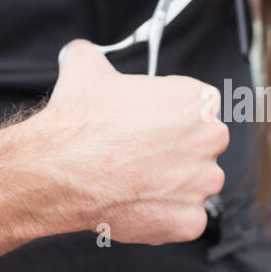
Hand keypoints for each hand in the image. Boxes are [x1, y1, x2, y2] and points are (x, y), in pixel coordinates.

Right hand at [36, 40, 228, 244]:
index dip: (172, 119)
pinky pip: (187, 220)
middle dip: (178, 153)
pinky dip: (166, 218)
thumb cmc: (79, 123)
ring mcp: (203, 182)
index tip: (151, 127)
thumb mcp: (86, 69)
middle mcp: (210, 138)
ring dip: (174, 186)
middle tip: (141, 157)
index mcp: (197, 99)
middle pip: (203, 147)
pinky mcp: (190, 220)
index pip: (200, 109)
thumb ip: (93, 54)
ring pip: (198, 185)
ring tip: (136, 183)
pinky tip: (138, 205)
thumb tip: (81, 51)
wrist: (60, 170)